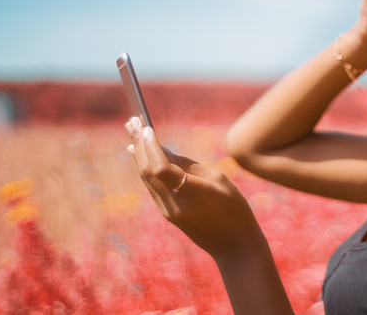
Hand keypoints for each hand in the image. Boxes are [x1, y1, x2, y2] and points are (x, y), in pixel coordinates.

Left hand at [126, 117, 264, 258]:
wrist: (234, 246)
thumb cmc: (234, 209)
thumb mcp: (219, 180)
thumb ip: (189, 165)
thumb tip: (163, 150)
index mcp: (193, 193)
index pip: (161, 167)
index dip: (151, 146)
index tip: (146, 127)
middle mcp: (175, 204)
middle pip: (148, 171)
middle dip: (139, 144)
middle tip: (132, 121)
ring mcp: (169, 211)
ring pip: (146, 178)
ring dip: (138, 154)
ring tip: (132, 132)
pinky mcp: (168, 214)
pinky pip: (152, 186)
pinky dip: (145, 168)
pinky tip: (140, 155)